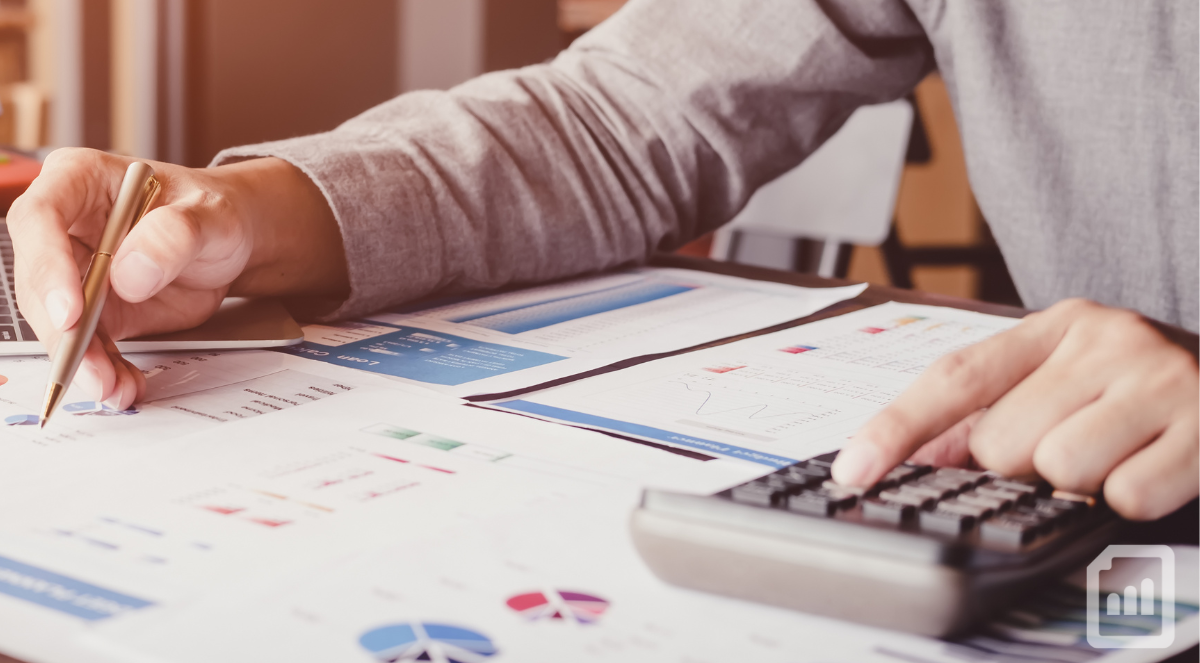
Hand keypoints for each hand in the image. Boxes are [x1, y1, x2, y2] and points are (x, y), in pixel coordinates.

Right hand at [8, 148, 346, 409]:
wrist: (232, 241)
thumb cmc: (216, 212)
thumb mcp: (212, 215)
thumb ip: (176, 234)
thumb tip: (129, 273)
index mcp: (80, 180)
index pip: (40, 219)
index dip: (46, 267)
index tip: (71, 311)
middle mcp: (65, 226)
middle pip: (39, 280)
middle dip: (62, 331)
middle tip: (88, 366)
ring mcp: (75, 271)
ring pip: (59, 321)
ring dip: (82, 360)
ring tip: (112, 387)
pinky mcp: (96, 310)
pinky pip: (90, 344)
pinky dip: (105, 369)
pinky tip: (124, 386)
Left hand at [831, 299, 1198, 520]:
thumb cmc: (1143, 391)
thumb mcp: (1068, 380)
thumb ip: (992, 411)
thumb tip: (916, 458)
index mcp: (1059, 326)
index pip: (956, 377)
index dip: (898, 426)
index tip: (854, 470)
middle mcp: (1106, 339)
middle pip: (1003, 441)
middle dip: (1024, 466)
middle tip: (1073, 444)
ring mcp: (1160, 378)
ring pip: (1059, 468)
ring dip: (1080, 483)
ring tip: (1117, 454)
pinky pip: (1127, 495)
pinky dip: (1133, 498)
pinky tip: (1154, 466)